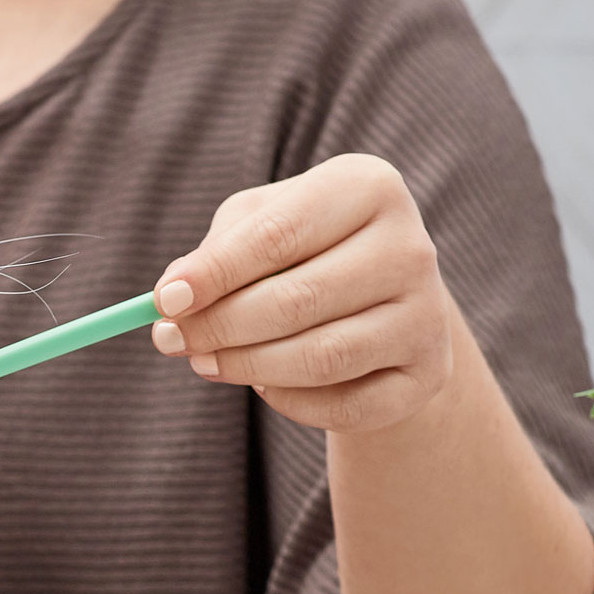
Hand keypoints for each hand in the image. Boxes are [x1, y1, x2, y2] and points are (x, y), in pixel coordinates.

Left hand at [148, 153, 456, 432]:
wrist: (383, 303)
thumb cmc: (304, 252)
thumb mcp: (259, 226)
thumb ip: (215, 251)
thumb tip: (173, 295)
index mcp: (368, 187)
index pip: (279, 234)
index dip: (215, 272)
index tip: (164, 301)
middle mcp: (411, 246)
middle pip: (297, 300)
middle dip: (219, 327)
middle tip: (171, 341)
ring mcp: (428, 314)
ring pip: (321, 357)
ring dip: (247, 366)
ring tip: (204, 361)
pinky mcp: (429, 374)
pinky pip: (346, 405)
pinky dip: (291, 402)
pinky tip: (264, 384)